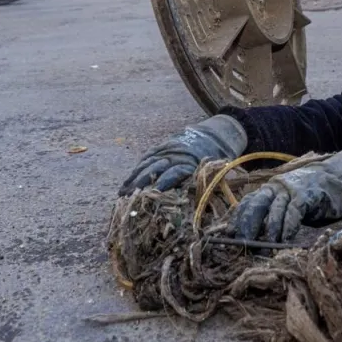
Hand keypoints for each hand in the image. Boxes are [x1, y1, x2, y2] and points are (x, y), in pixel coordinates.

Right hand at [119, 115, 246, 194]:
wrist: (216, 134)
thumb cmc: (218, 159)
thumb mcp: (217, 172)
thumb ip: (204, 185)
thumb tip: (195, 207)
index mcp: (191, 161)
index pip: (175, 172)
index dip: (164, 182)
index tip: (153, 193)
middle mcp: (176, 154)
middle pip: (155, 168)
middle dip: (141, 183)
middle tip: (128, 199)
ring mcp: (167, 149)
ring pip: (147, 163)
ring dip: (134, 178)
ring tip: (122, 193)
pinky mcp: (162, 146)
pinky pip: (146, 158)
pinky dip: (136, 169)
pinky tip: (128, 181)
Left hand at [230, 150, 341, 242]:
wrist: (339, 179)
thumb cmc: (312, 197)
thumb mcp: (289, 203)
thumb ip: (274, 215)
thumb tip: (256, 238)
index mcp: (269, 189)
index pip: (247, 203)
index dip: (237, 219)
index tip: (227, 236)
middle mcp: (276, 187)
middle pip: (255, 205)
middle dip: (247, 226)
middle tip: (241, 244)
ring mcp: (291, 189)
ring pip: (274, 210)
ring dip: (268, 231)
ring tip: (263, 248)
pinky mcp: (307, 195)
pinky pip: (294, 212)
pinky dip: (288, 227)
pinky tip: (285, 240)